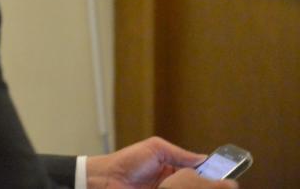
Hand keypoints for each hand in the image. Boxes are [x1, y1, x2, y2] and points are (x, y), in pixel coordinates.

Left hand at [85, 136, 223, 188]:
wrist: (104, 180)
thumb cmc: (126, 162)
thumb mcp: (155, 149)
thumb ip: (180, 154)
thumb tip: (205, 159)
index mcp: (174, 170)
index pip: (201, 174)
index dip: (214, 176)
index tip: (229, 179)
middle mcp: (174, 185)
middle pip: (199, 186)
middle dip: (211, 186)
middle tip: (228, 186)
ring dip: (199, 187)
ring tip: (218, 187)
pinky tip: (194, 187)